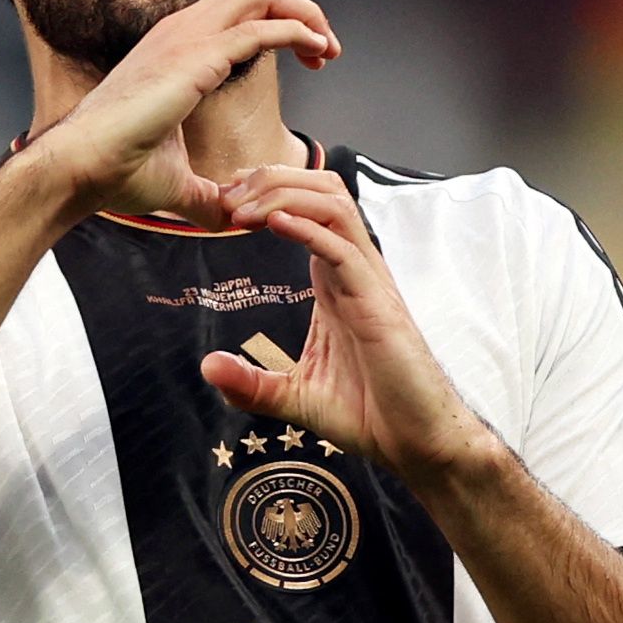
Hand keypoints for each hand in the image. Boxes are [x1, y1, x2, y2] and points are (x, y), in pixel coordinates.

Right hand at [36, 0, 340, 228]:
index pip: (237, 4)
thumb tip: (225, 215)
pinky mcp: (198, 57)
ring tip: (327, 49)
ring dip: (304, 13)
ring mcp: (187, 37)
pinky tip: (317, 52)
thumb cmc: (116, 170)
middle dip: (299, 7)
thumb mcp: (176, 181)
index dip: (280, 19)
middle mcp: (181, 29)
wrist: (81, 167)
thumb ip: (206, 194)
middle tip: (325, 48)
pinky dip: (297, 32)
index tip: (310, 53)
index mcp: (176, 45)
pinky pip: (260, 27)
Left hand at [199, 167, 502, 481]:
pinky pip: (344, 250)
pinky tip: (277, 224)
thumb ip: (251, 384)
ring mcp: (369, 283)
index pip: (307, 210)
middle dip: (272, 180)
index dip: (266, 194)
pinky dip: (310, 230)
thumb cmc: (369, 413)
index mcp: (334, 281)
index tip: (224, 203)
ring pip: (334, 206)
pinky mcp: (378, 304)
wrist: (415, 442)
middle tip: (227, 198)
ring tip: (244, 209)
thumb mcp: (294, 398)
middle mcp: (354, 270)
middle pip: (321, 190)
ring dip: (285, 195)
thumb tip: (207, 366)